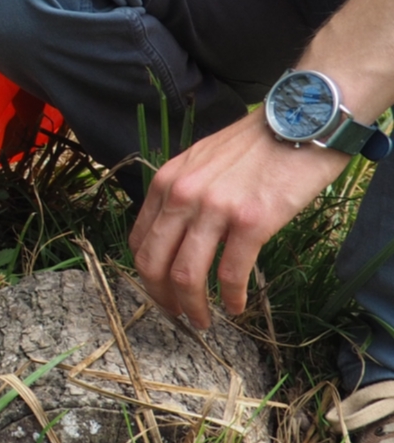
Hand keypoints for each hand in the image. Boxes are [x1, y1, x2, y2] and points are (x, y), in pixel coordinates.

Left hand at [130, 110, 345, 328]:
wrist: (303, 119)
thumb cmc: (258, 142)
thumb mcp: (202, 160)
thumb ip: (184, 193)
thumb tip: (178, 232)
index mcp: (166, 182)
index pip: (139, 240)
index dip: (146, 274)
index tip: (160, 290)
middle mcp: (182, 195)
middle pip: (154, 263)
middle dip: (161, 298)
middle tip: (177, 317)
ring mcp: (215, 209)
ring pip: (186, 275)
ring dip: (193, 307)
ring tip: (204, 322)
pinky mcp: (252, 221)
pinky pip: (231, 273)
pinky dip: (231, 297)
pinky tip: (237, 306)